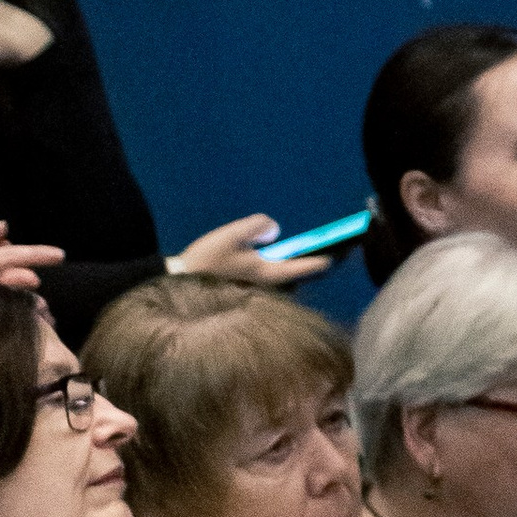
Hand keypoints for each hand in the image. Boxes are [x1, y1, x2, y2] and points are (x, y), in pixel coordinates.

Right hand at [167, 214, 318, 288]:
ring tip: (300, 255)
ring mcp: (255, 289)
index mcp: (266, 273)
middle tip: (324, 254)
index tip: (336, 255)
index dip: (320, 260)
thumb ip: (255, 227)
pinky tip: (271, 260)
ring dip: (291, 268)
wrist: (180, 283)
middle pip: (294, 276)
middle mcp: (265, 285)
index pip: (301, 268)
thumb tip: (273, 228)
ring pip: (281, 278)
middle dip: (307, 264)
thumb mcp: (230, 236)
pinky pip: (268, 278)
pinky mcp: (244, 289)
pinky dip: (276, 269)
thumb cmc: (206, 262)